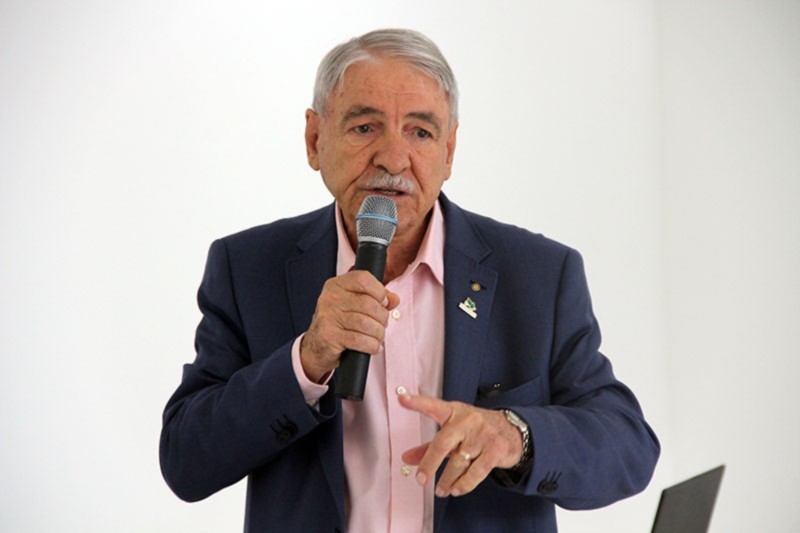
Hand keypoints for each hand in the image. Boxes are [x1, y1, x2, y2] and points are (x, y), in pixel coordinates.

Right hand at [300, 270, 399, 382]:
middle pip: (369, 304)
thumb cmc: (338, 324)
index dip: (379, 291)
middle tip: (381, 325)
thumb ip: (376, 299)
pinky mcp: (329, 336)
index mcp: (336, 285)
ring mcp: (327, 317)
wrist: (315, 348)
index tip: (383, 303)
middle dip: (382, 317)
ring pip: (366, 323)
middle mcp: (330, 298)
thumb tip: (394, 299)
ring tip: (377, 337)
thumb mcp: (355, 306)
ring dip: (378, 333)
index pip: (363, 279)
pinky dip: (372, 345)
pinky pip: (359, 340)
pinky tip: (373, 346)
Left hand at [399, 394, 522, 497]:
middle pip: (443, 443)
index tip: (401, 399)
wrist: (512, 430)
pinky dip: (464, 484)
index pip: (433, 406)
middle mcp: (467, 420)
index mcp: (453, 412)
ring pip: (459, 463)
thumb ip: (429, 445)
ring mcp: (482, 434)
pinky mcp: (495, 449)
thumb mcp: (453, 431)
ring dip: (447, 480)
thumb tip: (406, 459)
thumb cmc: (475, 430)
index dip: (417, 403)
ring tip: (440, 490)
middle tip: (421, 480)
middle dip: (430, 464)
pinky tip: (456, 490)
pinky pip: (476, 472)